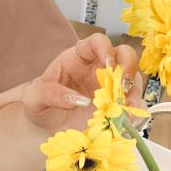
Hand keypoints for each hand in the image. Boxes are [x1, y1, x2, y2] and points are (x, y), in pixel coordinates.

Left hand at [21, 33, 148, 133]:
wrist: (45, 128)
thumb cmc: (40, 104)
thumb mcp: (34, 97)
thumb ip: (51, 94)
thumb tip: (79, 100)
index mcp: (78, 58)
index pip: (96, 42)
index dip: (105, 47)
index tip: (108, 62)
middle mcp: (99, 70)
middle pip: (124, 55)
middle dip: (128, 66)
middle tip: (123, 85)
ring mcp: (111, 88)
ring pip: (133, 81)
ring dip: (134, 94)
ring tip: (126, 111)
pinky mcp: (117, 108)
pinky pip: (135, 107)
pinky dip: (136, 114)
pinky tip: (128, 123)